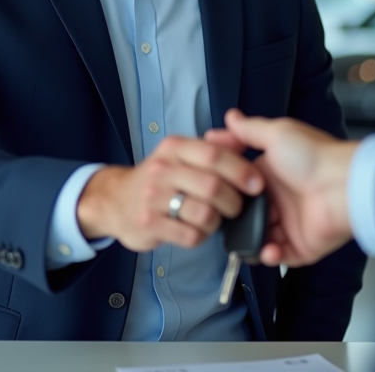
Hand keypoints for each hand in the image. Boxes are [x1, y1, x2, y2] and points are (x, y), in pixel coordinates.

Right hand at [76, 135, 263, 252]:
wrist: (116, 200)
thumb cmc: (160, 178)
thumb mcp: (183, 153)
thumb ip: (216, 147)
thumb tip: (244, 138)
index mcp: (175, 147)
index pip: (214, 155)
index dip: (241, 170)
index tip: (258, 184)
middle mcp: (162, 169)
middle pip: (212, 187)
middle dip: (234, 201)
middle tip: (237, 207)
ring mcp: (153, 198)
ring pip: (204, 214)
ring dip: (218, 221)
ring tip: (214, 219)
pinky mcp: (149, 225)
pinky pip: (190, 235)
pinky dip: (201, 236)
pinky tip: (196, 229)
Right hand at [204, 109, 357, 267]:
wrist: (343, 185)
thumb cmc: (314, 157)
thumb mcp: (277, 134)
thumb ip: (249, 130)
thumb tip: (230, 117)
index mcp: (274, 175)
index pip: (243, 185)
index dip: (229, 189)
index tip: (213, 192)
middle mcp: (282, 200)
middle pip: (251, 214)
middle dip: (237, 220)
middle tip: (227, 220)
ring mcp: (293, 224)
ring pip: (263, 238)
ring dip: (252, 241)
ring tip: (245, 239)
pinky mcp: (303, 245)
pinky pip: (282, 256)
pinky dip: (272, 256)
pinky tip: (267, 250)